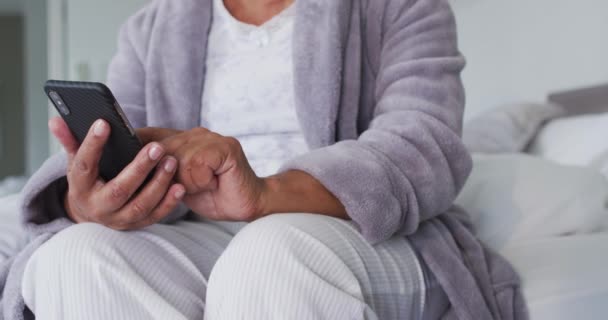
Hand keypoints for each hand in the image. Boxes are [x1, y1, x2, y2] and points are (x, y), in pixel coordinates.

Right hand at [49, 117, 185, 229]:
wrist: (93, 213)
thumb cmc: (89, 179)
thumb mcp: (76, 162)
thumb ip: (70, 141)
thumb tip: (56, 120)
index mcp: (80, 187)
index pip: (84, 165)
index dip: (92, 144)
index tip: (104, 123)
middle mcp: (98, 207)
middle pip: (119, 190)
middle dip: (139, 168)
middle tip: (156, 147)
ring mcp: (118, 218)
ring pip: (140, 205)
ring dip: (158, 184)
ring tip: (171, 161)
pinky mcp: (137, 225)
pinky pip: (155, 216)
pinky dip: (169, 203)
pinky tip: (180, 187)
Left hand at [138, 127, 264, 221]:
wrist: (246, 204)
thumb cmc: (212, 195)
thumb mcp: (178, 183)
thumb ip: (161, 170)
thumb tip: (131, 167)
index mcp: (184, 139)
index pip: (152, 136)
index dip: (138, 145)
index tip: (125, 156)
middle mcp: (197, 134)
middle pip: (163, 150)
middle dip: (167, 175)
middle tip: (185, 187)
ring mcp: (213, 138)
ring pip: (179, 158)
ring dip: (187, 180)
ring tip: (202, 186)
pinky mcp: (227, 147)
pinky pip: (197, 164)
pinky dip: (200, 180)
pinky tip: (212, 184)